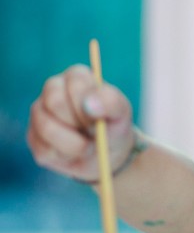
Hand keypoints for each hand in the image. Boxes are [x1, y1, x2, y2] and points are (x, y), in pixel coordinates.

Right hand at [27, 65, 136, 182]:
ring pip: (47, 127)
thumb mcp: (121, 114)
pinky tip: (74, 153)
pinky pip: (45, 149)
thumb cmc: (114, 127)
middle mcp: (53, 89)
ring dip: (75, 144)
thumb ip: (111, 102)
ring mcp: (39, 113)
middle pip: (55, 102)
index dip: (90, 104)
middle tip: (95, 131)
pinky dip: (66, 156)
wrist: (107, 155)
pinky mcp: (33, 137)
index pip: (76, 83)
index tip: (101, 117)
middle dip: (80, 123)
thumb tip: (89, 104)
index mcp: (76, 76)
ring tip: (88, 146)